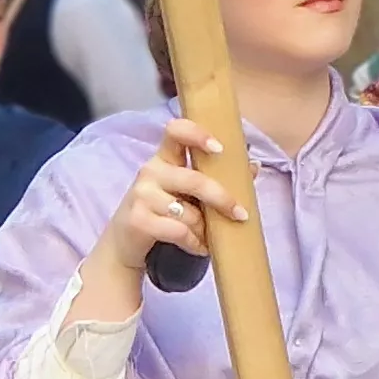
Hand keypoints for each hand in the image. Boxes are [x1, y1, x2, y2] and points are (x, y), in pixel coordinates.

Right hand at [96, 119, 245, 274]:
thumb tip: (254, 166)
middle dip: (222, 199)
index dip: (197, 134)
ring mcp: (141, 195)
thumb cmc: (162, 213)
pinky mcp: (138, 220)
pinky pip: (180, 231)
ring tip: (208, 237)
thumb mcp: (185, 192)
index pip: (175, 131)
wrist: (124, 244)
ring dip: (206, 230)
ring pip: (189, 213)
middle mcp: (150, 171)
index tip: (220, 148)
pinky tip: (199, 247)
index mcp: (164, 158)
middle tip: (241, 214)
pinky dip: (195, 243)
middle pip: (194, 180)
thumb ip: (214, 178)